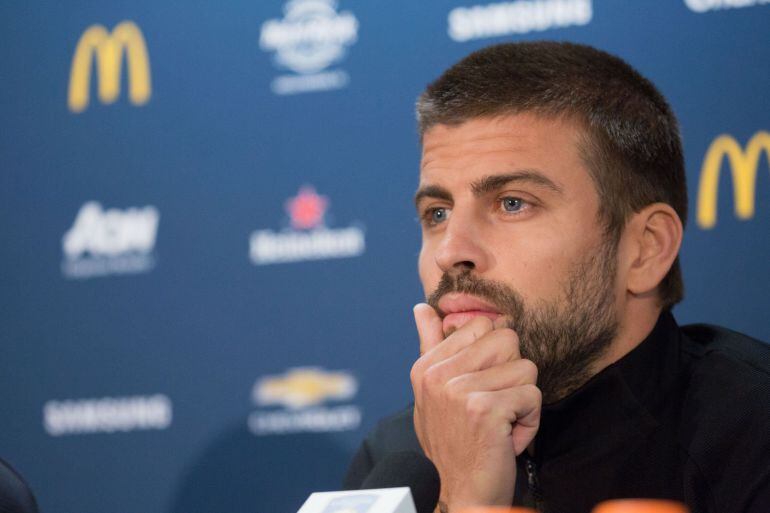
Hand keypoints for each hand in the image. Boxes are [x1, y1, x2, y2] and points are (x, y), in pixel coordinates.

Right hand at [410, 303, 540, 511]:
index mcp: (426, 366)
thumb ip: (431, 346)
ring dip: (522, 401)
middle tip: (494, 407)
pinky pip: (533, 395)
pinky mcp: (484, 409)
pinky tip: (507, 438)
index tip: (478, 389)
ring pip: (525, 368)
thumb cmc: (453, 444)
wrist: (459, 495)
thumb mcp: (434, 394)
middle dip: (512, 376)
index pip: (482, 325)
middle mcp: (437, 375)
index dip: (494, 359)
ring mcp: (458, 390)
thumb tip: (422, 308)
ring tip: (500, 424)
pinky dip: (529, 421)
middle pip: (508, 340)